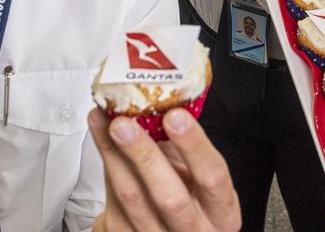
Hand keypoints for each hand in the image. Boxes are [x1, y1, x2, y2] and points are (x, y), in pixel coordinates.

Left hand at [89, 108, 240, 231]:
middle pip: (170, 197)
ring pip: (133, 199)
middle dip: (144, 156)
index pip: (213, 177)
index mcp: (221, 213)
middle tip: (124, 123)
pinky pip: (113, 203)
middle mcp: (194, 231)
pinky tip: (102, 142)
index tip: (175, 116)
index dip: (195, 146)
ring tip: (104, 123)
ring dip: (114, 156)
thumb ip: (186, 150)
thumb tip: (164, 105)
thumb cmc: (188, 198)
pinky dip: (106, 167)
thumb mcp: (198, 177)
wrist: (165, 231)